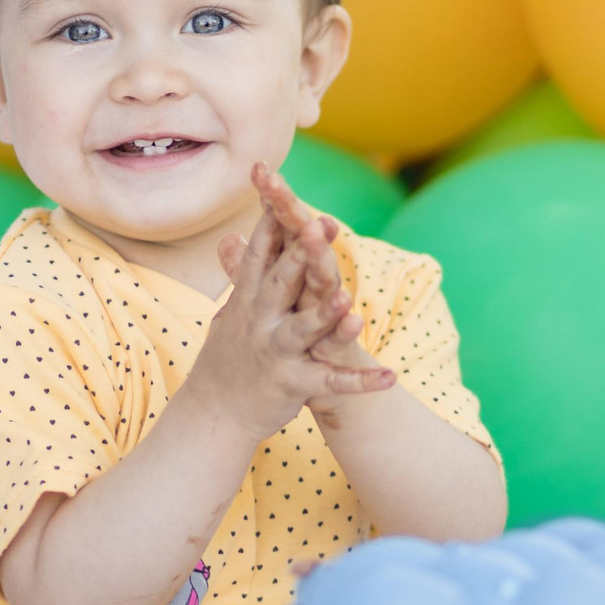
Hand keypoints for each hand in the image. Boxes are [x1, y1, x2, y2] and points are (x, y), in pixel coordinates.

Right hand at [184, 169, 393, 441]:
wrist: (214, 414)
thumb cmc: (229, 356)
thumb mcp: (230, 312)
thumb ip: (239, 273)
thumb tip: (229, 236)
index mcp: (248, 300)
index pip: (260, 254)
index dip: (273, 223)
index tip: (282, 190)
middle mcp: (259, 321)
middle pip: (281, 282)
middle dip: (300, 255)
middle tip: (320, 225)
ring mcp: (275, 353)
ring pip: (303, 330)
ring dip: (325, 316)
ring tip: (347, 300)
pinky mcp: (293, 385)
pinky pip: (331, 383)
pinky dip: (361, 382)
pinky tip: (390, 377)